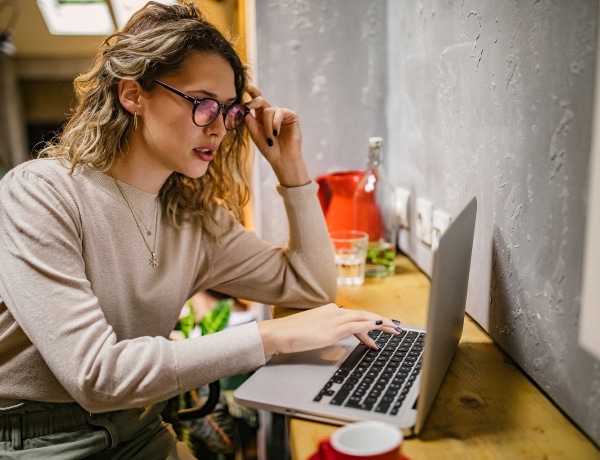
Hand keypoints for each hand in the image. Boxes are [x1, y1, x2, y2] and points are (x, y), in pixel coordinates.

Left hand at [243, 85, 309, 186]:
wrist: (283, 159)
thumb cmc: (270, 150)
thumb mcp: (256, 136)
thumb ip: (251, 124)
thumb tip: (245, 111)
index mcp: (261, 117)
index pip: (256, 103)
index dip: (252, 93)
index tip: (246, 87)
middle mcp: (271, 113)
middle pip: (261, 101)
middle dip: (254, 102)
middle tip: (248, 106)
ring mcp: (281, 114)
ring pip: (269, 110)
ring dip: (267, 126)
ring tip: (270, 139)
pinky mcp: (291, 116)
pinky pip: (279, 113)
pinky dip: (275, 123)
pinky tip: (276, 133)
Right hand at [257, 303, 401, 355]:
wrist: (279, 333)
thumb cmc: (291, 335)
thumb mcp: (312, 332)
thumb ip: (325, 332)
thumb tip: (335, 340)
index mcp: (329, 311)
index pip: (354, 316)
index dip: (369, 322)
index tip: (380, 328)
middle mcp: (334, 312)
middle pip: (364, 314)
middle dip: (381, 321)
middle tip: (396, 327)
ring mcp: (334, 319)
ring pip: (364, 318)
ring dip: (381, 323)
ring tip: (395, 330)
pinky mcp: (333, 329)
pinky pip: (357, 325)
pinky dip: (371, 326)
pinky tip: (379, 329)